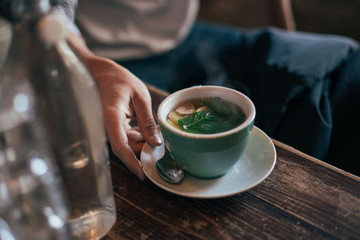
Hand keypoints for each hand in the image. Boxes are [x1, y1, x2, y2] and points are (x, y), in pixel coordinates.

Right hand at [68, 34, 161, 179]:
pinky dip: (140, 137)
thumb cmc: (120, 80)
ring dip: (143, 143)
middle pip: (126, 148)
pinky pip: (127, 138)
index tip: (143, 174)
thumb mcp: (140, 97)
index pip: (120, 146)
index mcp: (111, 117)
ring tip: (158, 134)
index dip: (131, 162)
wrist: (101, 72)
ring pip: (127, 144)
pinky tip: (150, 130)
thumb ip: (147, 121)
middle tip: (163, 146)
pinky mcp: (114, 127)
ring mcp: (110, 128)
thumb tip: (156, 143)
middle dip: (144, 150)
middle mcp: (107, 126)